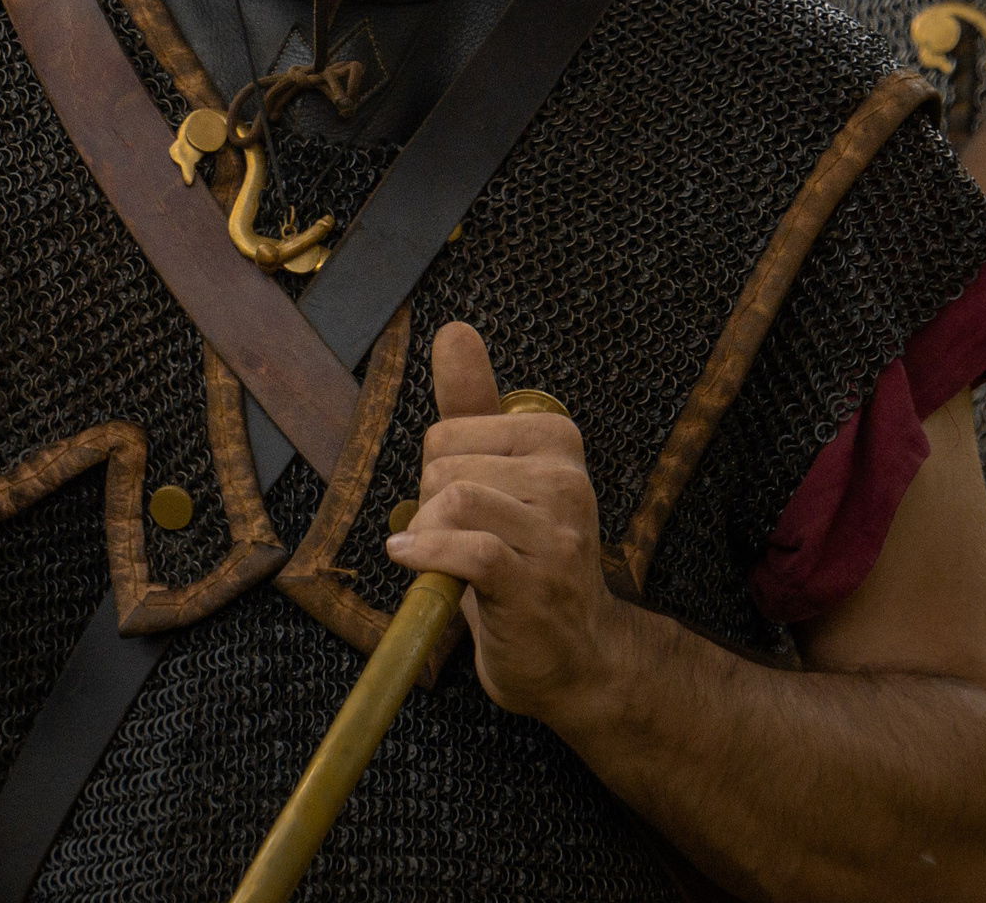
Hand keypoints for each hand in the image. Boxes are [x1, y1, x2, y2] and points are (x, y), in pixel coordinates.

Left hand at [384, 321, 630, 729]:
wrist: (574, 657)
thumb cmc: (524, 560)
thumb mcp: (499, 475)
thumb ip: (472, 404)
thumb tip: (454, 329)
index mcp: (558, 440)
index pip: (451, 428)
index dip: (436, 470)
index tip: (462, 503)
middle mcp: (568, 479)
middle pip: (445, 464)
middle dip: (428, 505)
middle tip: (453, 541)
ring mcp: (557, 534)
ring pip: (453, 501)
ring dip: (426, 536)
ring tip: (440, 559)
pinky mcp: (535, 583)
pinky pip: (465, 547)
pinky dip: (425, 554)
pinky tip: (411, 560)